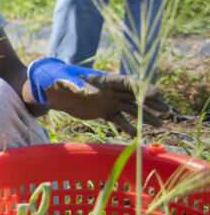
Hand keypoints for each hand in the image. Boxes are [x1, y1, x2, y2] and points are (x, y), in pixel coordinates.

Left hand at [27, 58, 170, 135]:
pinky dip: (127, 127)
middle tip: (168, 111)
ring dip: (144, 116)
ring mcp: (106, 101)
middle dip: (151, 103)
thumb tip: (92, 93)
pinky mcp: (101, 111)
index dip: (143, 88)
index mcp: (103, 79)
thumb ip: (78, 86)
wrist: (45, 88)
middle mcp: (109, 90)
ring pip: (130, 109)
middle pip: (134, 96)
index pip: (127, 83)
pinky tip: (137, 134)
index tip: (159, 94)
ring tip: (160, 124)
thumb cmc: (54, 79)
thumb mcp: (64, 81)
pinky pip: (118, 119)